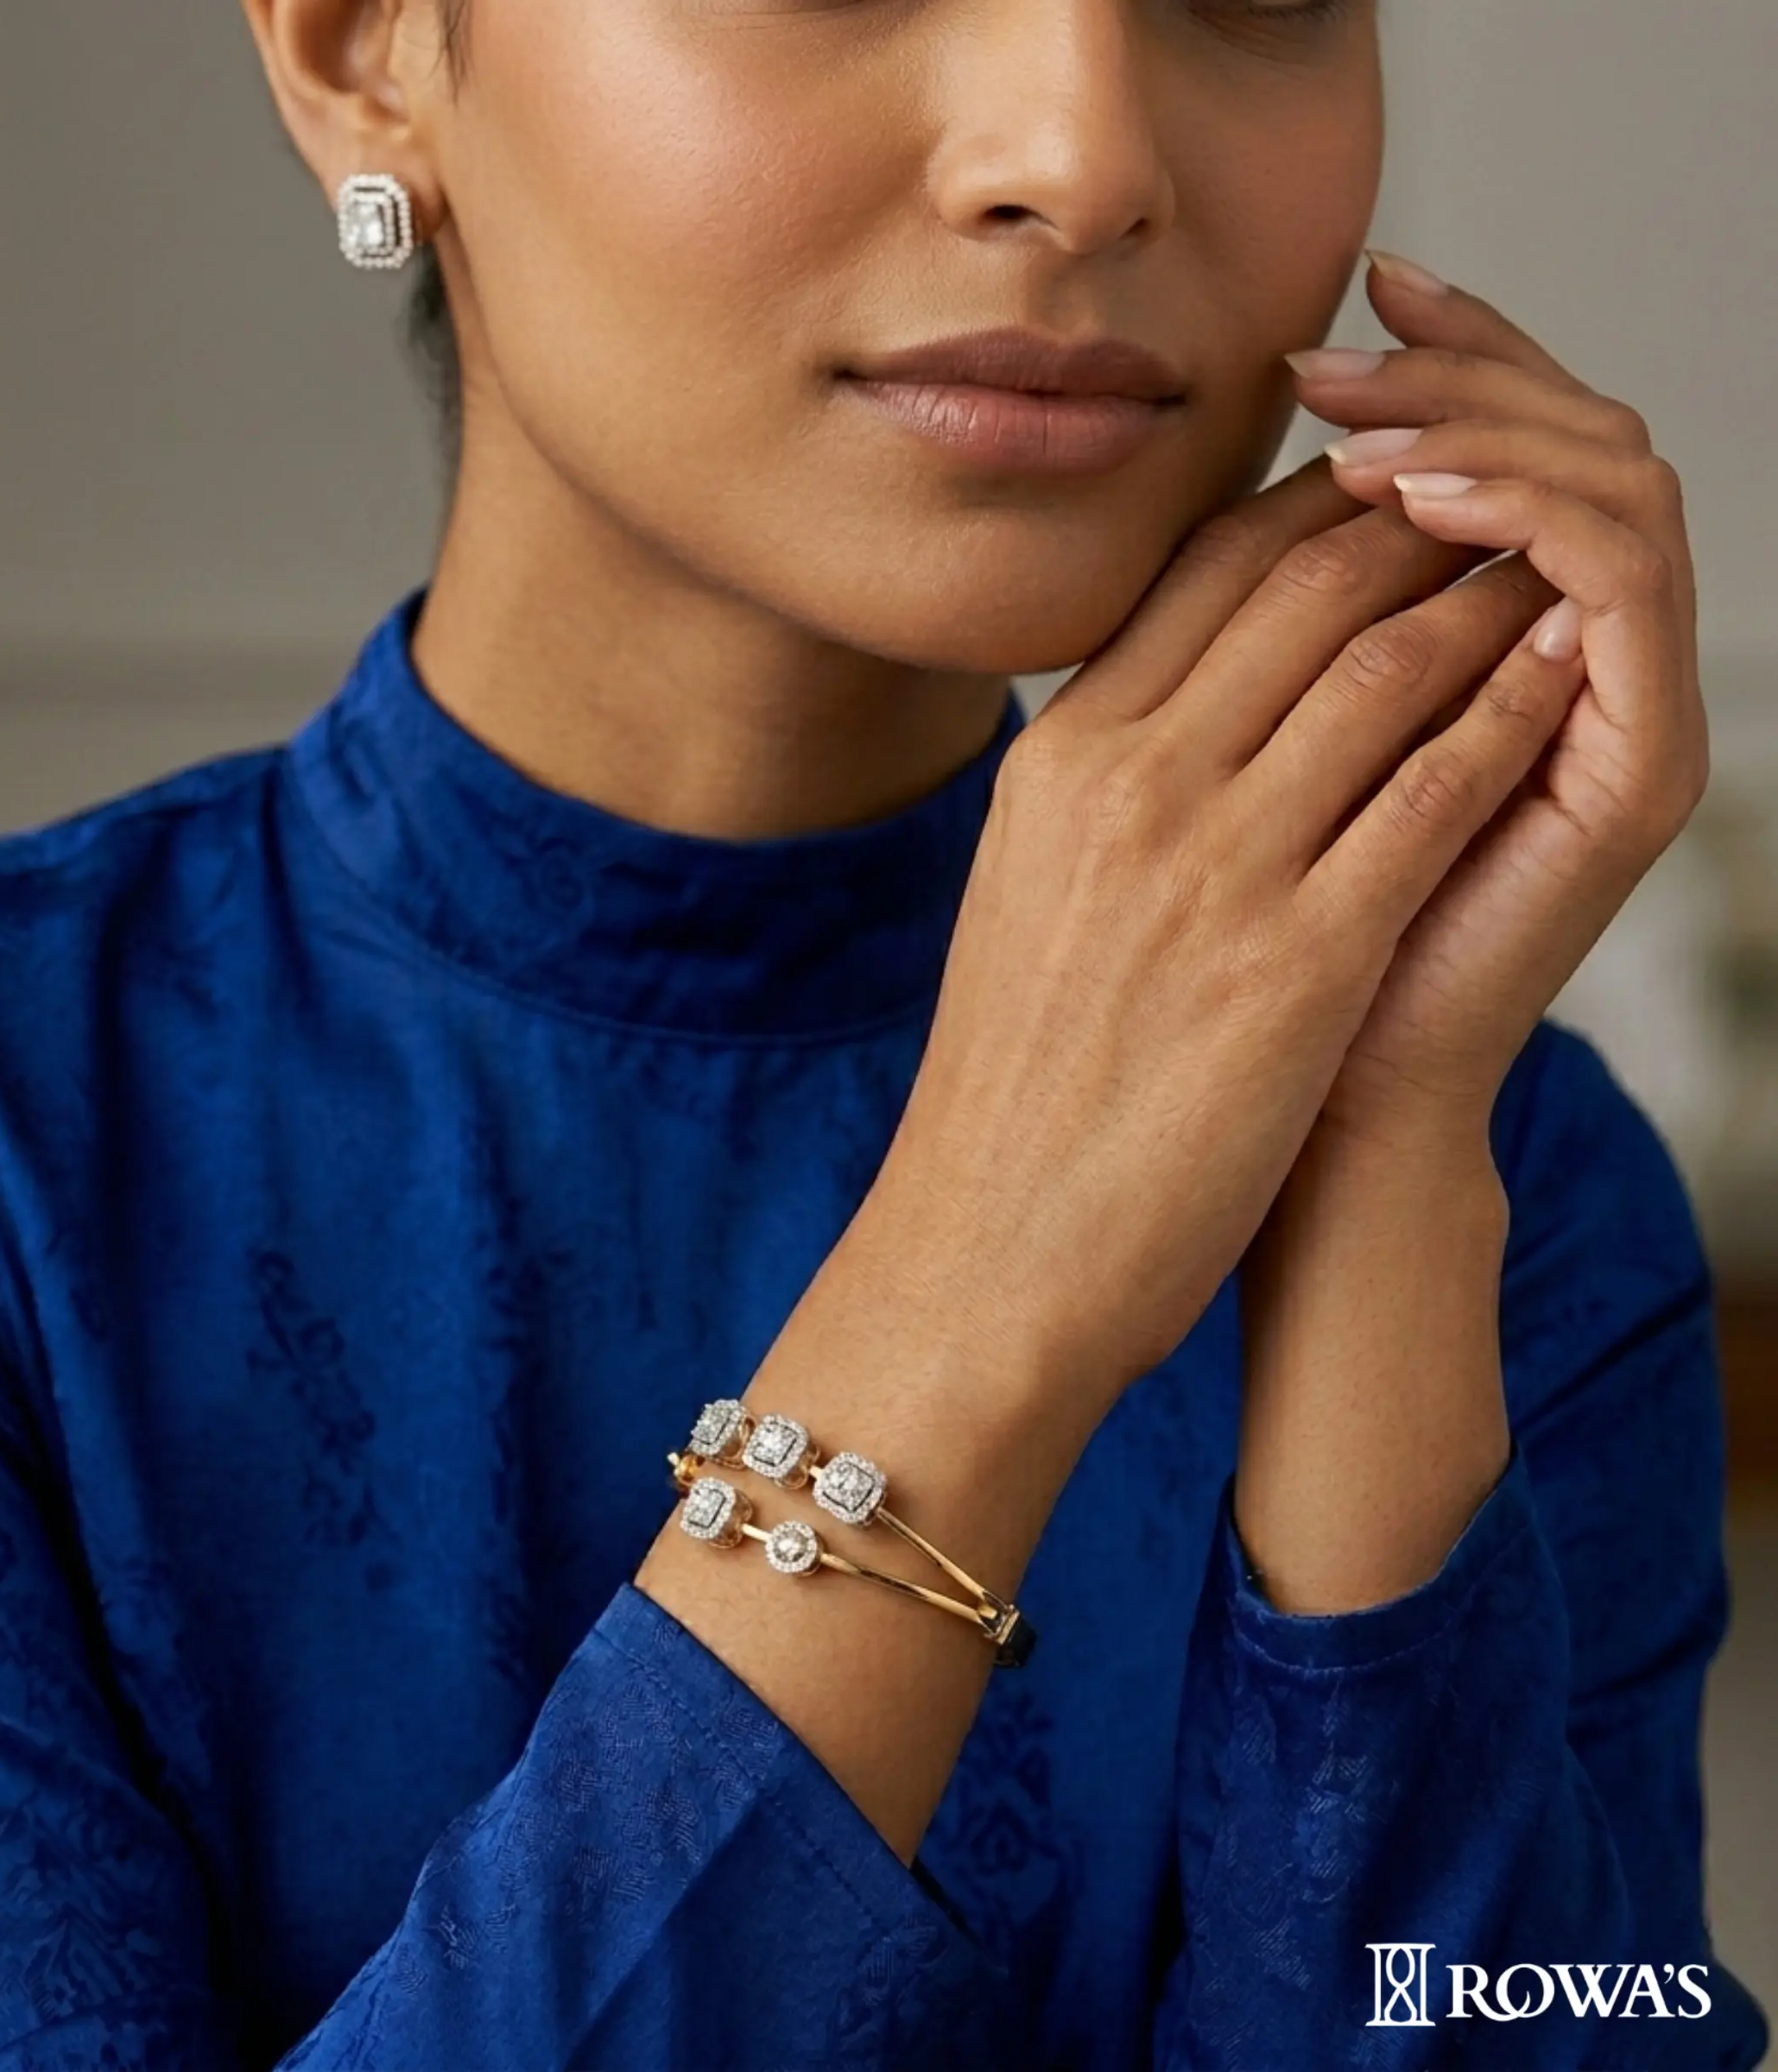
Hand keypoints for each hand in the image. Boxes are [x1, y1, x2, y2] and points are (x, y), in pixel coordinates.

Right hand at [865, 455, 1585, 1406]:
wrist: (993, 1248)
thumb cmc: (1013, 1087)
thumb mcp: (1027, 891)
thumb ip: (1098, 784)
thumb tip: (1172, 706)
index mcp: (1056, 760)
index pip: (1205, 569)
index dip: (1319, 501)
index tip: (1391, 486)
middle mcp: (1129, 783)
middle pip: (1303, 583)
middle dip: (1418, 513)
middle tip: (1498, 493)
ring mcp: (1215, 864)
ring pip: (1384, 660)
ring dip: (1484, 591)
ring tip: (1550, 562)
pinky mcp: (1301, 957)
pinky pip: (1437, 785)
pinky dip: (1514, 707)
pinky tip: (1565, 669)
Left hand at [1288, 251, 1708, 1135]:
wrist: (1308, 1106)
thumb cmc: (1251, 943)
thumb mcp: (1244, 750)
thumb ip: (1271, 635)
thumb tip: (1220, 499)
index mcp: (1489, 648)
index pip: (1495, 454)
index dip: (1427, 371)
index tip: (1315, 327)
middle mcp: (1573, 663)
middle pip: (1568, 439)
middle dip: (1454, 374)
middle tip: (1333, 352)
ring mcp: (1621, 711)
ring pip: (1614, 483)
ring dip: (1490, 432)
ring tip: (1367, 433)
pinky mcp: (1639, 769)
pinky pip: (1622, 588)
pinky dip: (1532, 520)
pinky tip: (1423, 501)